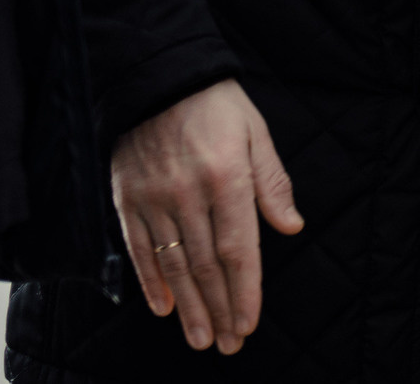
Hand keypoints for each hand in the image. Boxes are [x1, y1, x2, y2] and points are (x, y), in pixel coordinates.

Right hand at [112, 79, 304, 353]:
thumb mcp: (256, 132)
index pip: (237, 249)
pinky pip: (139, 249)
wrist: (158, 74)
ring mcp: (154, 199)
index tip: (248, 324)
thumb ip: (272, 183)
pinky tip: (163, 309)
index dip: (244, 291)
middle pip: (205, 266)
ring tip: (200, 339)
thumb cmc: (216, 104)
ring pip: (173, 266)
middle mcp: (188, 194)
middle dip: (219, 310)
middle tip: (227, 345)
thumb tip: (292, 227)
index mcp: (226, 178)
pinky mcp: (128, 198)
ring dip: (188, 308)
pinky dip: (150, 282)